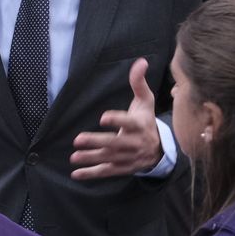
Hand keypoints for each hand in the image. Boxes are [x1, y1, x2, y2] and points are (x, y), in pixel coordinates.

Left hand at [71, 58, 161, 178]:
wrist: (160, 149)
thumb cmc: (146, 120)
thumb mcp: (145, 101)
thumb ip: (139, 83)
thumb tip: (140, 62)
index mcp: (139, 126)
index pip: (128, 123)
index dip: (117, 120)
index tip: (103, 117)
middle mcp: (134, 143)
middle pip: (115, 143)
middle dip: (97, 142)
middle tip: (78, 139)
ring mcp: (128, 158)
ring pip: (108, 159)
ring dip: (91, 158)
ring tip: (74, 156)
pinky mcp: (122, 168)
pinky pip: (106, 172)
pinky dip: (91, 174)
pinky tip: (76, 174)